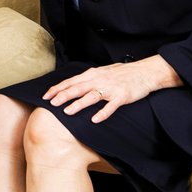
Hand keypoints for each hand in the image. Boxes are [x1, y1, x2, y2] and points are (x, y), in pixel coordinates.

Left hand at [43, 55, 182, 122]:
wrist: (145, 72)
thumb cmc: (122, 73)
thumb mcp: (102, 72)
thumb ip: (88, 78)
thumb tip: (72, 84)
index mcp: (92, 74)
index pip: (70, 81)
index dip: (58, 89)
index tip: (46, 96)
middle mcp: (99, 80)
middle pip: (77, 88)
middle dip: (63, 96)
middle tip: (51, 104)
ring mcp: (111, 88)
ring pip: (91, 96)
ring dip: (78, 104)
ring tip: (67, 112)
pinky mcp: (122, 96)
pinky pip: (111, 106)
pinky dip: (102, 113)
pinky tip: (95, 119)